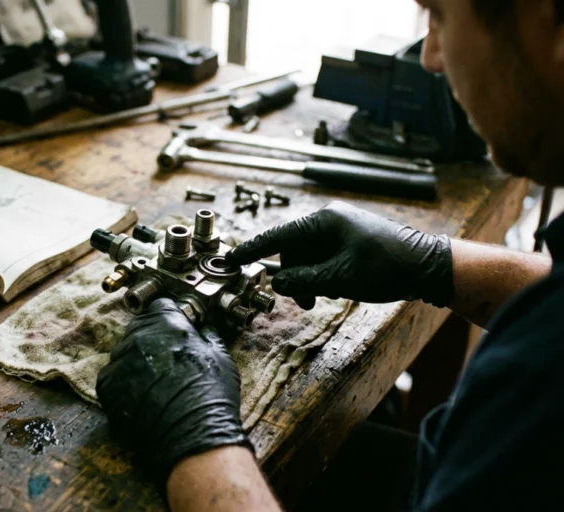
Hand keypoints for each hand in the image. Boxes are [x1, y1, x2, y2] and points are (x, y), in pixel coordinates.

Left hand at [96, 299, 251, 482]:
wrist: (192, 436)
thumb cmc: (211, 396)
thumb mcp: (220, 356)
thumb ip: (207, 334)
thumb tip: (202, 328)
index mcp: (167, 323)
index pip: (161, 306)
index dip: (170, 318)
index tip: (175, 331)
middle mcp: (139, 336)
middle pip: (140, 327)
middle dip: (152, 337)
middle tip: (167, 360)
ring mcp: (119, 361)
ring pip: (124, 351)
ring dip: (136, 360)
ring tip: (155, 382)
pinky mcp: (106, 386)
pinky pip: (112, 375)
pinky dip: (123, 383)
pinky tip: (141, 396)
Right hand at [225, 201, 453, 308]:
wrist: (428, 267)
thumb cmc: (387, 267)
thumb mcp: (340, 278)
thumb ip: (303, 281)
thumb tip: (276, 282)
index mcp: (323, 221)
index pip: (278, 235)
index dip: (253, 249)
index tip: (232, 258)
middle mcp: (329, 221)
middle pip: (293, 251)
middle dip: (293, 276)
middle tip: (302, 300)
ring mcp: (341, 230)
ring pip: (308, 257)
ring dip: (309, 279)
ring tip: (323, 296)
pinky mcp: (350, 242)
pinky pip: (323, 258)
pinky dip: (323, 276)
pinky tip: (336, 288)